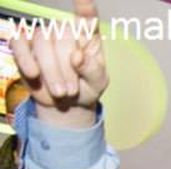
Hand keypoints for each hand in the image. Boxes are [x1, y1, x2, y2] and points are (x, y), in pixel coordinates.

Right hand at [11, 0, 106, 115]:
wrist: (65, 102)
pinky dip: (25, 59)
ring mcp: (43, 36)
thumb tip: (77, 56)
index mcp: (88, 35)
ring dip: (51, 70)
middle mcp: (64, 31)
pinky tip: (34, 74)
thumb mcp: (97, 82)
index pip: (87, 16)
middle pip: (62, 35)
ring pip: (42, 42)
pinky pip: (19, 43)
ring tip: (61, 92)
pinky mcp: (24, 45)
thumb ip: (92, 69)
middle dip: (67, 68)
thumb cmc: (85, 87)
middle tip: (71, 91)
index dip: (85, 7)